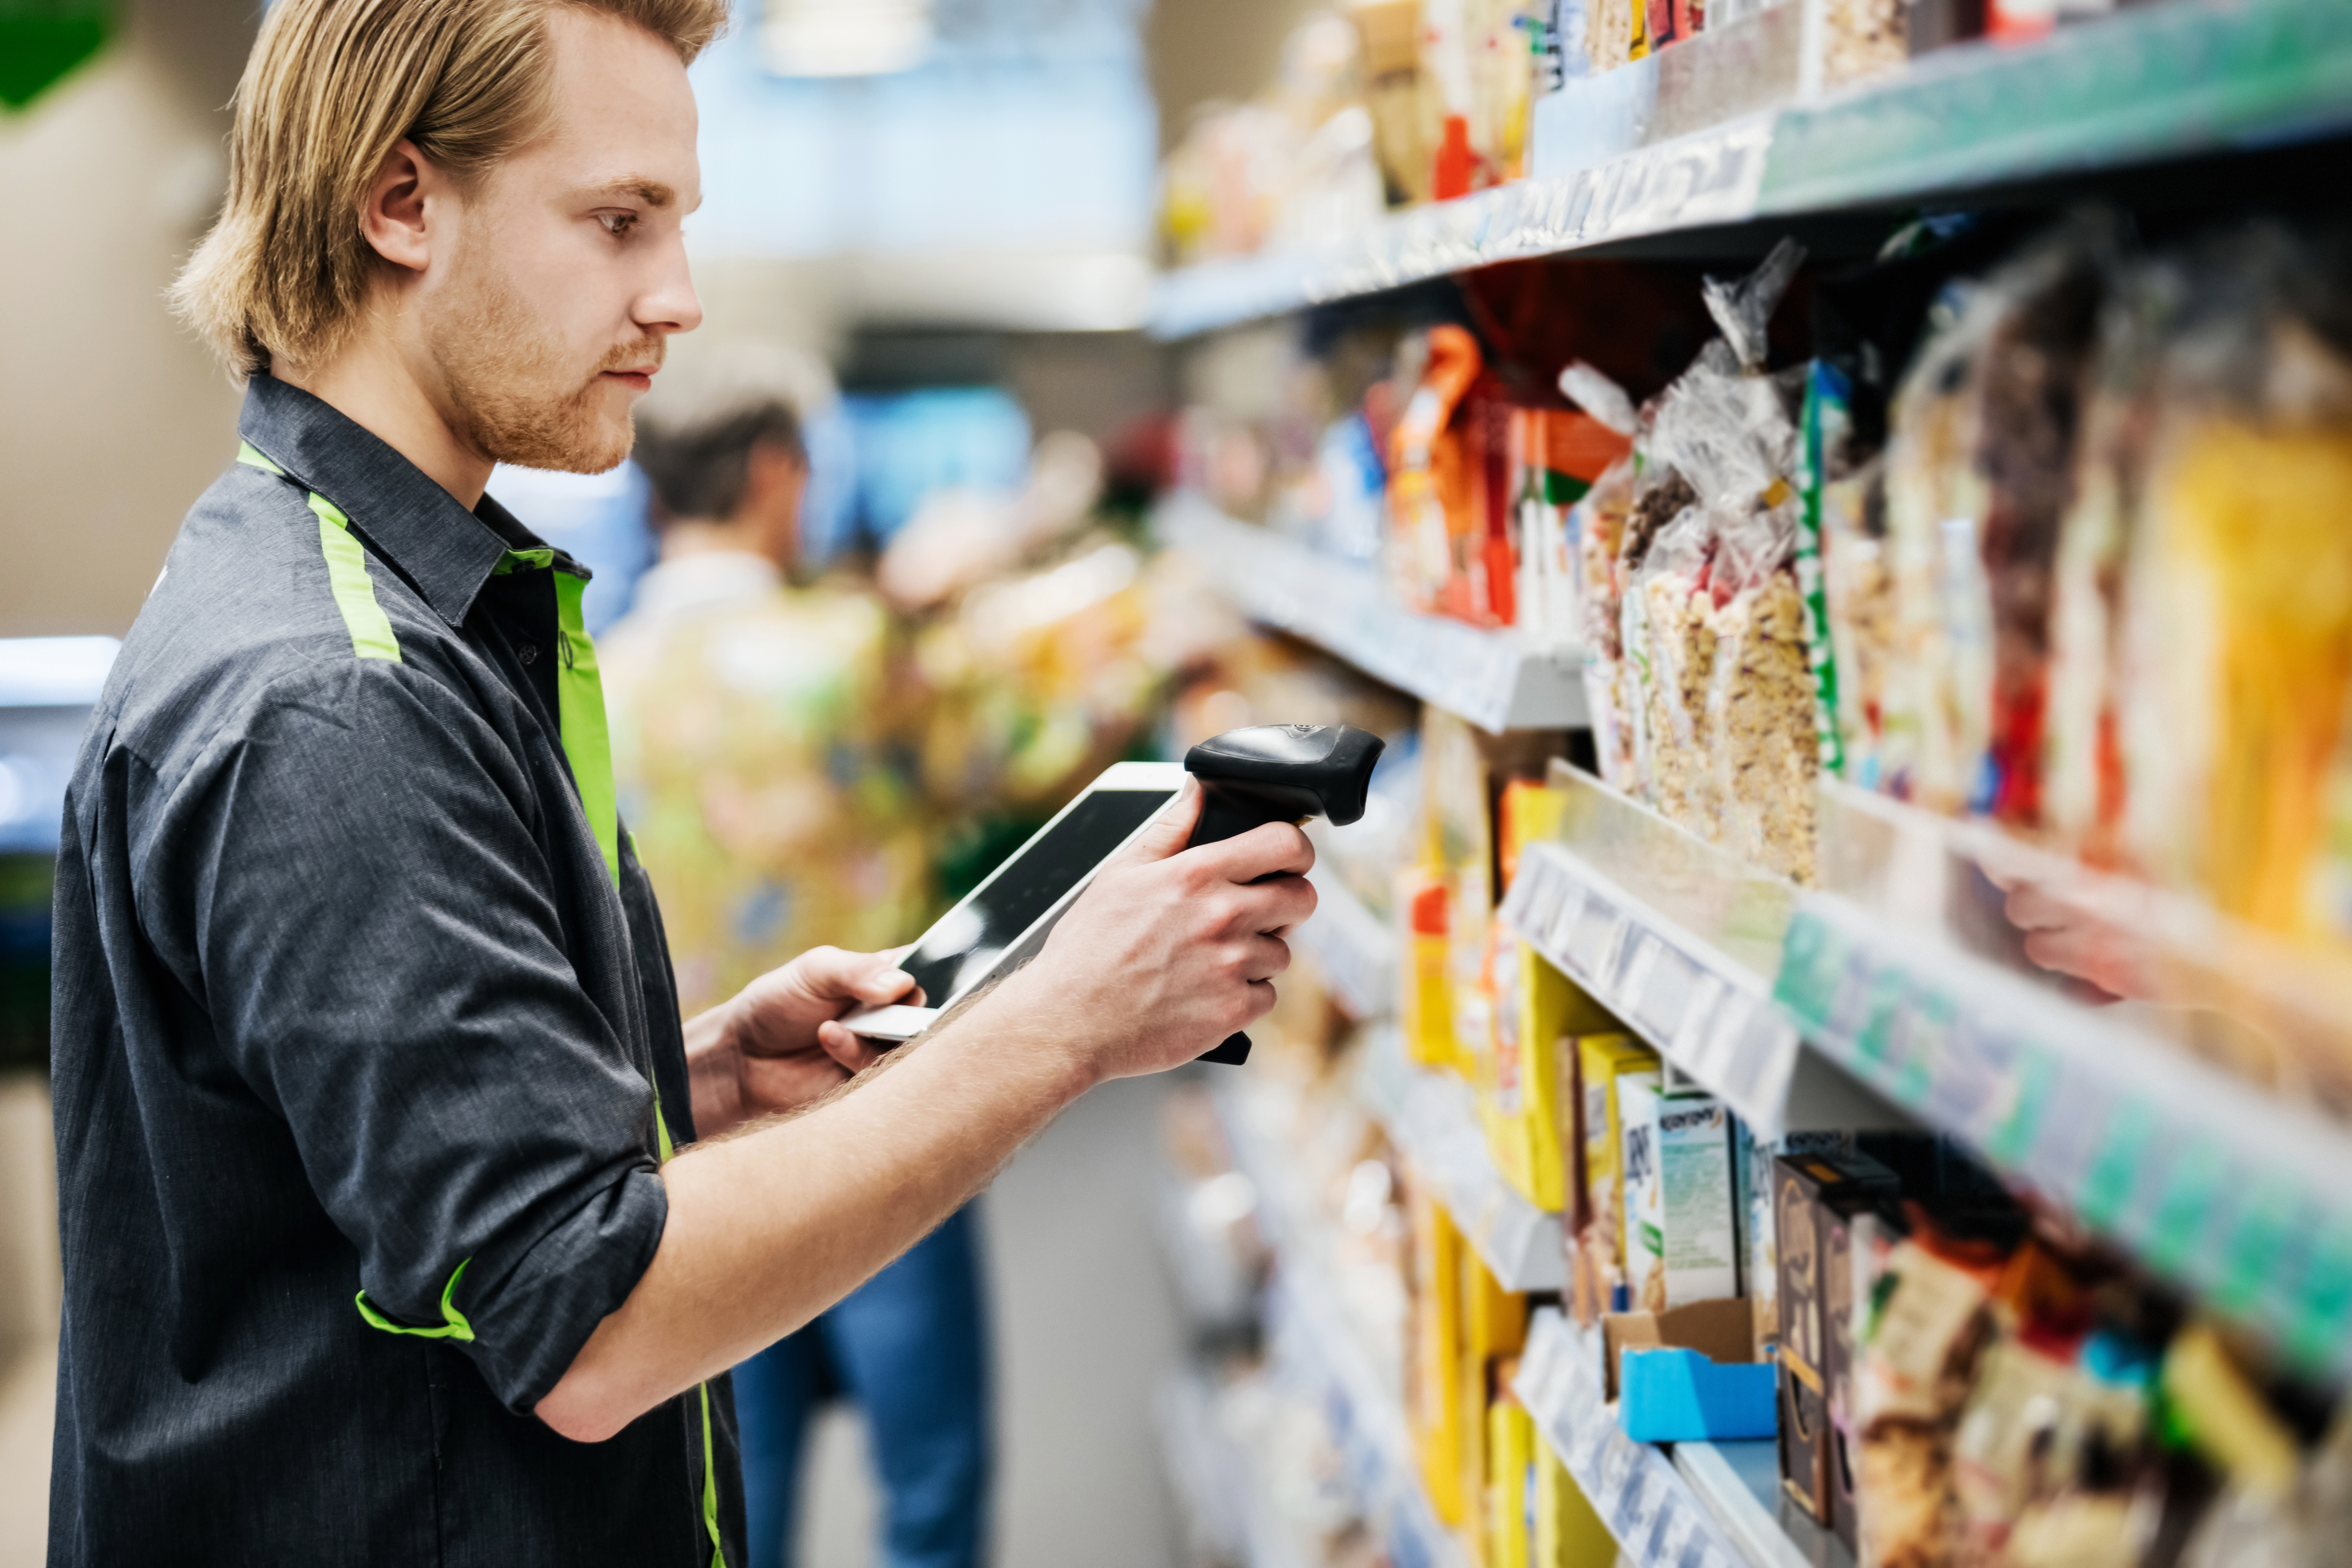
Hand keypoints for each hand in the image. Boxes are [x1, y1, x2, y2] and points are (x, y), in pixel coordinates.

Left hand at [689, 948, 921, 1135]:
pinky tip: (828, 1040)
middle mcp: (893, 1019)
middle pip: (933, 1016)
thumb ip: (858, 971)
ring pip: (913, 1050)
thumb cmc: (776, 1005)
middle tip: (893, 1011)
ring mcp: (884, 1054)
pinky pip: (888, 1080)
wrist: (740, 1060)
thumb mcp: (815, 972)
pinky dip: (859, 1058)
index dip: (935, 976)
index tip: (916, 979)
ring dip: (879, 1037)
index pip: (931, 973)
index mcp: (887, 981)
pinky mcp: (871, 1089)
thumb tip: (902, 984)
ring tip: (832, 1027)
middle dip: (914, 1014)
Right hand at [977, 780, 1316, 1087]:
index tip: (1287, 859)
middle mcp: (1222, 917)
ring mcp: (1231, 966)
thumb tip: (1199, 791)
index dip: (1295, 850)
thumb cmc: (1089, 948)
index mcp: (1196, 874)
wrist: (1070, 1020)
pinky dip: (1245, 995)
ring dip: (1258, 954)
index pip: (1285, 844)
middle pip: (1302, 898)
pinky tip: (1207, 991)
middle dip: (1286, 902)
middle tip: (1256, 912)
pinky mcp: (1232, 1010)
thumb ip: (1170, 828)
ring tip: (1212, 958)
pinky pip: (1267, 994)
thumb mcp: (1121, 873)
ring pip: (1282, 951)